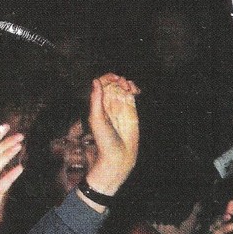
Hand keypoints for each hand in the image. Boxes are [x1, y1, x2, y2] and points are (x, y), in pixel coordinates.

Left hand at [83, 74, 139, 197]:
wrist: (119, 155)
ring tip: (129, 88)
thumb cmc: (104, 140)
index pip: (101, 84)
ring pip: (123, 86)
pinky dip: (134, 88)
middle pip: (113, 83)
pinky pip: (132, 94)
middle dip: (118, 79)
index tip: (114, 79)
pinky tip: (136, 90)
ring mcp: (120, 106)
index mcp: (98, 104)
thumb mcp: (97, 118)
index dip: (107, 78)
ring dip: (127, 82)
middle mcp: (109, 103)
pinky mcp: (131, 110)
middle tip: (122, 84)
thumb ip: (96, 100)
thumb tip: (96, 81)